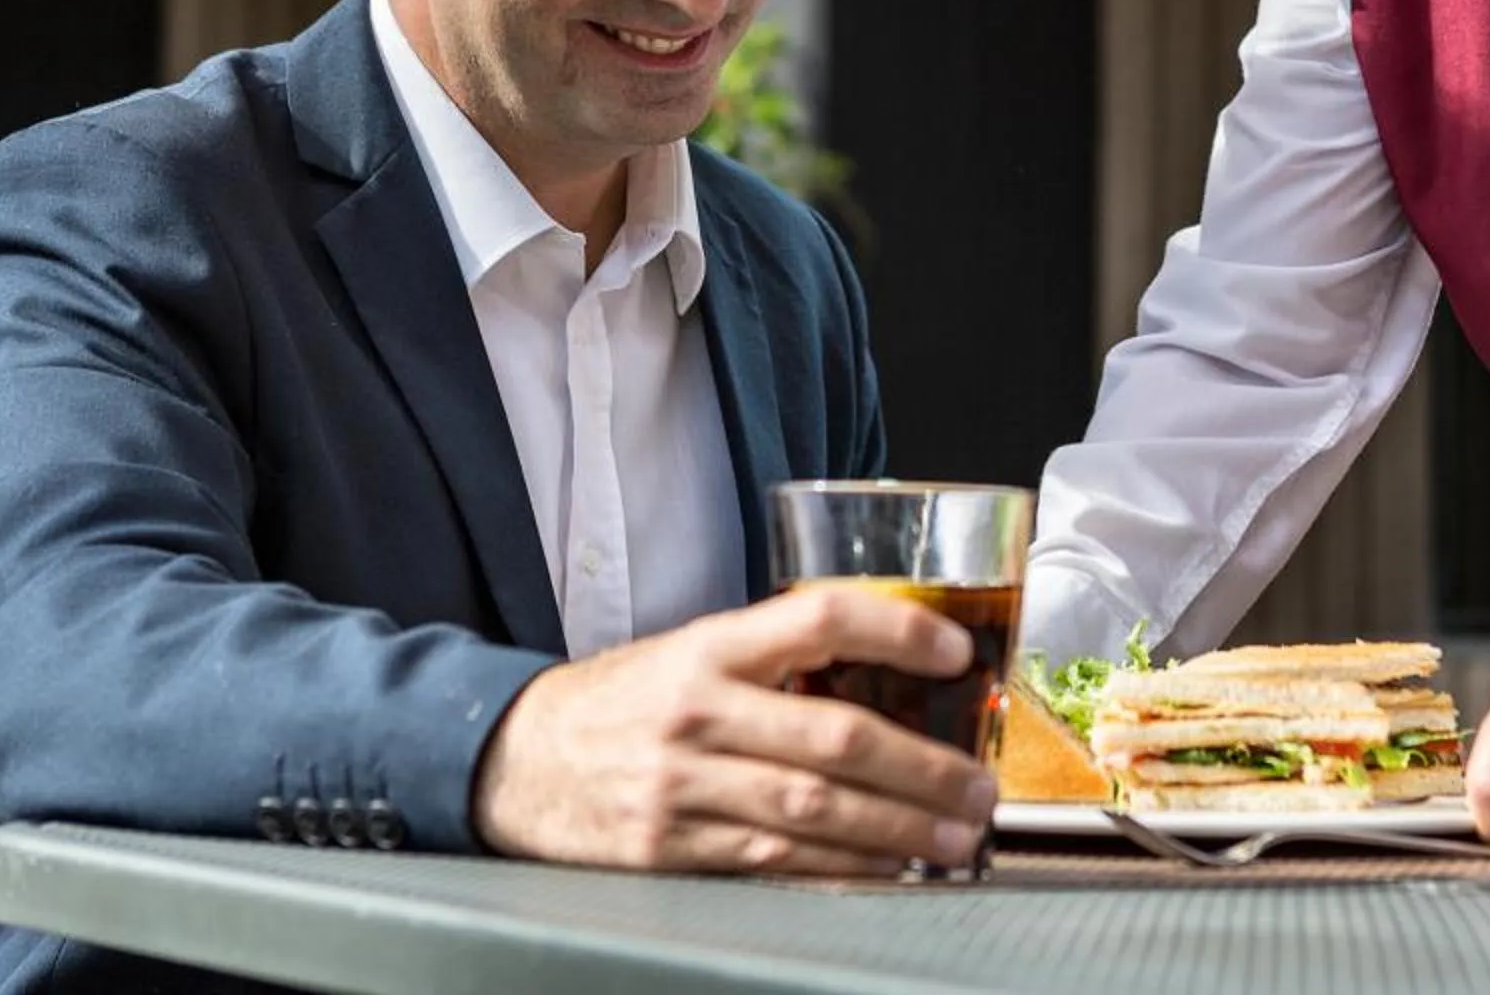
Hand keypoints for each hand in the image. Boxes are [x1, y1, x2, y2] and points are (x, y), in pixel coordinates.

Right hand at [472, 584, 997, 876]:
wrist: (511, 759)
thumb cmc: (620, 702)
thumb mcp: (689, 652)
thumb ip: (775, 658)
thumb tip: (891, 668)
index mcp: (710, 646)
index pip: (819, 618)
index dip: (898, 630)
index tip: (957, 650)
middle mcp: (698, 711)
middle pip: (834, 737)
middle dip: (923, 768)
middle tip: (979, 787)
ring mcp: (682, 786)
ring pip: (813, 812)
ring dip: (897, 830)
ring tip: (953, 839)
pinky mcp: (669, 849)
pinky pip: (774, 865)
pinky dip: (840, 871)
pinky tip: (885, 872)